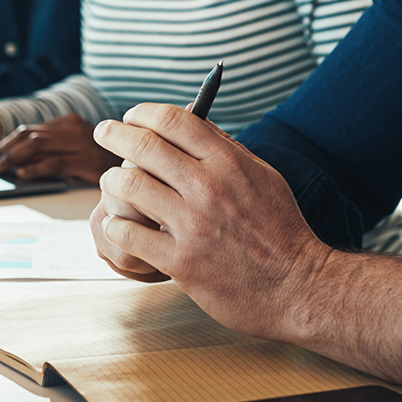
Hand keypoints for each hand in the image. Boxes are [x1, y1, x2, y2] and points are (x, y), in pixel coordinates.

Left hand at [0, 114, 115, 182]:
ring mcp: (81, 144)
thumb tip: (19, 164)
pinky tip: (23, 175)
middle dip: (4, 150)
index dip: (6, 142)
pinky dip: (36, 168)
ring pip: (38, 146)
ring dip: (13, 158)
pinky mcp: (87, 161)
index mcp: (69, 123)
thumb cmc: (105, 164)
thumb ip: (54, 151)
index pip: (30, 130)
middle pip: (30, 136)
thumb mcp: (78, 151)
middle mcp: (73, 129)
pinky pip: (56, 162)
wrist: (141, 169)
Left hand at [91, 103, 333, 335]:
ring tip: (110, 181)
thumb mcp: (263, 177)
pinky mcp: (181, 263)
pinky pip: (129, 234)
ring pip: (129, 186)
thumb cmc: (280, 230)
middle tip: (103, 131)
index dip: (144, 112)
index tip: (131, 116)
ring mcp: (193, 226)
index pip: (175, 120)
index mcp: (230, 163)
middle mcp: (209, 188)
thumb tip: (193, 121)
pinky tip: (118, 222)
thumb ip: (227, 150)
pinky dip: (115, 224)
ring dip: (111, 179)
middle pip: (144, 146)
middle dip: (115, 134)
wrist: (298, 288)